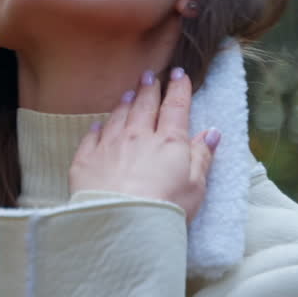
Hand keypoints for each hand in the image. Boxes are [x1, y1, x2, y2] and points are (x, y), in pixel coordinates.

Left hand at [69, 68, 220, 220]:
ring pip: (118, 117)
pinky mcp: (85, 160)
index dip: (178, 89)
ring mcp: (108, 146)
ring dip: (124, 104)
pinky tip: (97, 124)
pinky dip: (96, 128)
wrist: (121, 223)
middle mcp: (137, 137)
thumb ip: (202, 157)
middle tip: (149, 75)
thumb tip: (212, 133)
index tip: (178, 73)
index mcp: (168, 142)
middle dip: (148, 88)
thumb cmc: (165, 208)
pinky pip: (91, 137)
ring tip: (129, 94)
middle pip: (144, 106)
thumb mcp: (195, 186)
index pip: (175, 107)